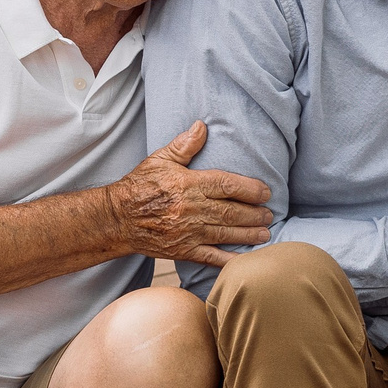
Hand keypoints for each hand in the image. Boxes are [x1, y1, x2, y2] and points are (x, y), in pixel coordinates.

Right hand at [107, 121, 274, 265]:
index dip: (250, 189)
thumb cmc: (139, 186)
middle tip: (269, 214)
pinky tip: (246, 260)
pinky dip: (230, 260)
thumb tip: (202, 126)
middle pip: (231, 212)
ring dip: (249, 234)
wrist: (117, 218)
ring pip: (226, 234)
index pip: (227, 185)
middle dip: (255, 214)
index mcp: (188, 185)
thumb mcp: (159, 160)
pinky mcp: (183, 251)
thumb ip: (183, 145)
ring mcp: (188, 232)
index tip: (265, 192)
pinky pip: (211, 257)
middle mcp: (191, 209)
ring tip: (265, 232)